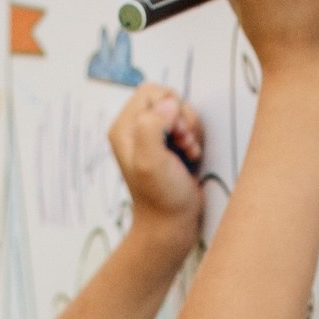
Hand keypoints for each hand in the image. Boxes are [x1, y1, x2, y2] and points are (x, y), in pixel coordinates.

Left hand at [109, 83, 205, 239]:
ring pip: (181, 111)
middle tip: (183, 145)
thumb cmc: (162, 199)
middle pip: (168, 97)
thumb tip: (169, 104)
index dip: (170, 108)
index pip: (152, 91)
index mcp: (124, 128)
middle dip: (184, 119)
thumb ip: (152, 126)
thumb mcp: (151, 162)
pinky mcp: (169, 145)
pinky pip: (187, 125)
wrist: (171, 227)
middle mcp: (136, 129)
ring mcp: (153, 137)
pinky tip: (191, 157)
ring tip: (188, 153)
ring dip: (192, 130)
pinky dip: (194, 139)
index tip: (175, 136)